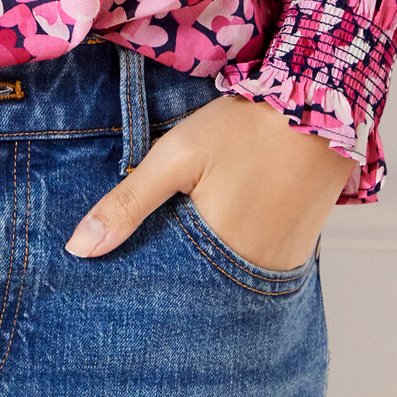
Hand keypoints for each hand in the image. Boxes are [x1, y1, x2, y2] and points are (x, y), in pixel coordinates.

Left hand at [64, 92, 350, 268]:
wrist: (317, 107)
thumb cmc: (243, 129)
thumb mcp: (177, 157)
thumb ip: (128, 202)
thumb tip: (78, 248)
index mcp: (217, 258)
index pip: (166, 289)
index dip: (138, 279)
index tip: (111, 274)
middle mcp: (253, 277)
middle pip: (197, 288)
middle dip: (169, 275)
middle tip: (142, 253)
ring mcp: (280, 268)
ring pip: (224, 279)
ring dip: (201, 266)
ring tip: (174, 242)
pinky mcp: (296, 254)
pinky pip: (252, 268)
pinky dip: (230, 256)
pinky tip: (213, 232)